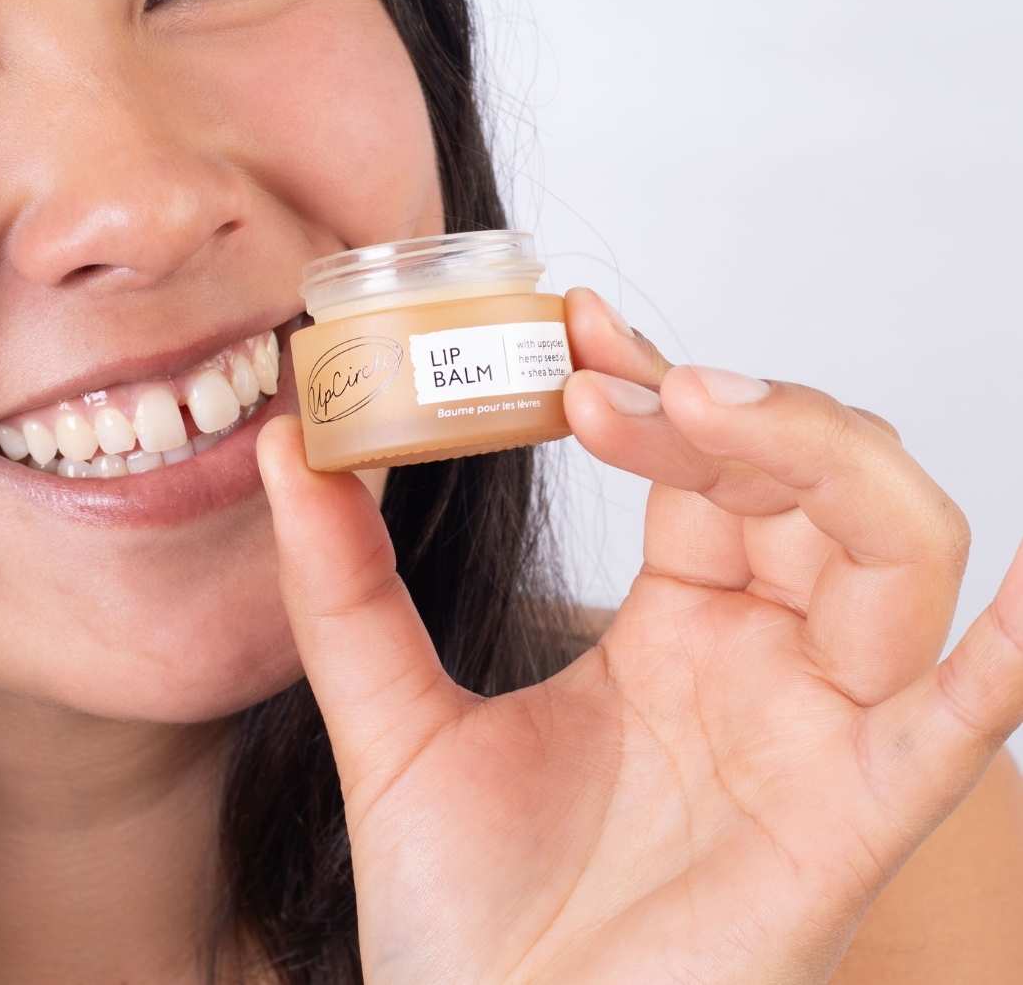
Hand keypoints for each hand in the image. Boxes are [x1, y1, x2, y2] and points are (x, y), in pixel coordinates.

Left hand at [254, 287, 1022, 983]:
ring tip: (706, 411)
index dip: (655, 383)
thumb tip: (284, 439)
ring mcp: (814, 730)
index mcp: (674, 631)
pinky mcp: (849, 819)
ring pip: (891, 550)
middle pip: (805, 483)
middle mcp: (762, 663)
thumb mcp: (388, 716)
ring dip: (822, 456)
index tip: (574, 320)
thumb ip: (341, 580)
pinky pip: (958, 723)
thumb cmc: (463, 913)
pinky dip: (1012, 651)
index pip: (701, 465)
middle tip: (610, 379)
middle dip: (726, 405)